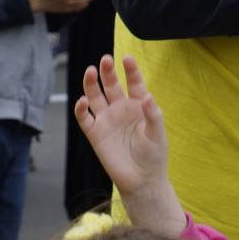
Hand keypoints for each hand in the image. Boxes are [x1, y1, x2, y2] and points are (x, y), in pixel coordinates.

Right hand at [74, 55, 180, 233]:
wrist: (142, 181)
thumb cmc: (153, 156)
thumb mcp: (157, 134)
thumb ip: (153, 114)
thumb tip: (148, 96)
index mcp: (138, 106)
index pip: (134, 83)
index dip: (131, 70)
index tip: (127, 58)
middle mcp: (120, 109)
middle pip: (111, 85)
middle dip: (107, 72)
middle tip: (105, 60)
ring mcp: (106, 120)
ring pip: (95, 96)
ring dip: (91, 84)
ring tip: (90, 71)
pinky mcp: (95, 133)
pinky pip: (84, 118)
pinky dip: (81, 109)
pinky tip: (83, 101)